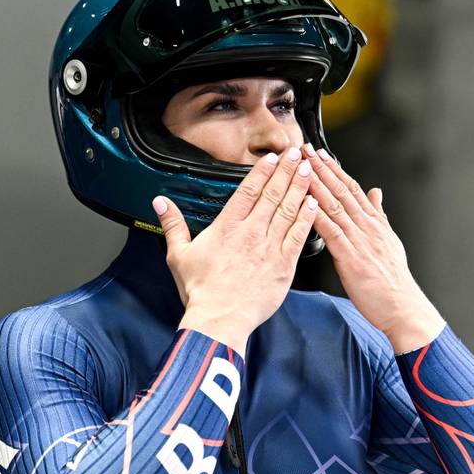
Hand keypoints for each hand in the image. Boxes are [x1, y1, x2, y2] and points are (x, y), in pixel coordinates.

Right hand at [152, 148, 317, 356]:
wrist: (219, 320)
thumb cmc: (200, 291)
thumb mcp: (178, 255)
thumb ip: (173, 225)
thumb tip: (160, 203)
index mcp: (227, 228)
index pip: (248, 190)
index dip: (263, 171)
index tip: (273, 158)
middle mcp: (250, 233)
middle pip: (272, 194)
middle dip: (287, 171)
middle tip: (297, 154)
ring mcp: (269, 248)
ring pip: (288, 210)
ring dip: (299, 188)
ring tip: (309, 171)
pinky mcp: (283, 266)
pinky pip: (298, 236)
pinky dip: (306, 218)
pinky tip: (313, 204)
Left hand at [304, 146, 444, 353]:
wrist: (403, 306)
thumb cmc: (393, 280)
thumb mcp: (389, 240)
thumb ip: (380, 214)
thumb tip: (377, 192)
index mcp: (375, 222)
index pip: (352, 188)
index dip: (334, 168)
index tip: (319, 153)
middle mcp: (367, 226)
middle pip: (341, 190)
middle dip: (321, 168)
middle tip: (304, 149)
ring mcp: (360, 240)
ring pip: (334, 205)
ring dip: (316, 184)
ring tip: (300, 167)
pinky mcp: (351, 257)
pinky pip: (331, 231)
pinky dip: (317, 215)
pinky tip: (304, 203)